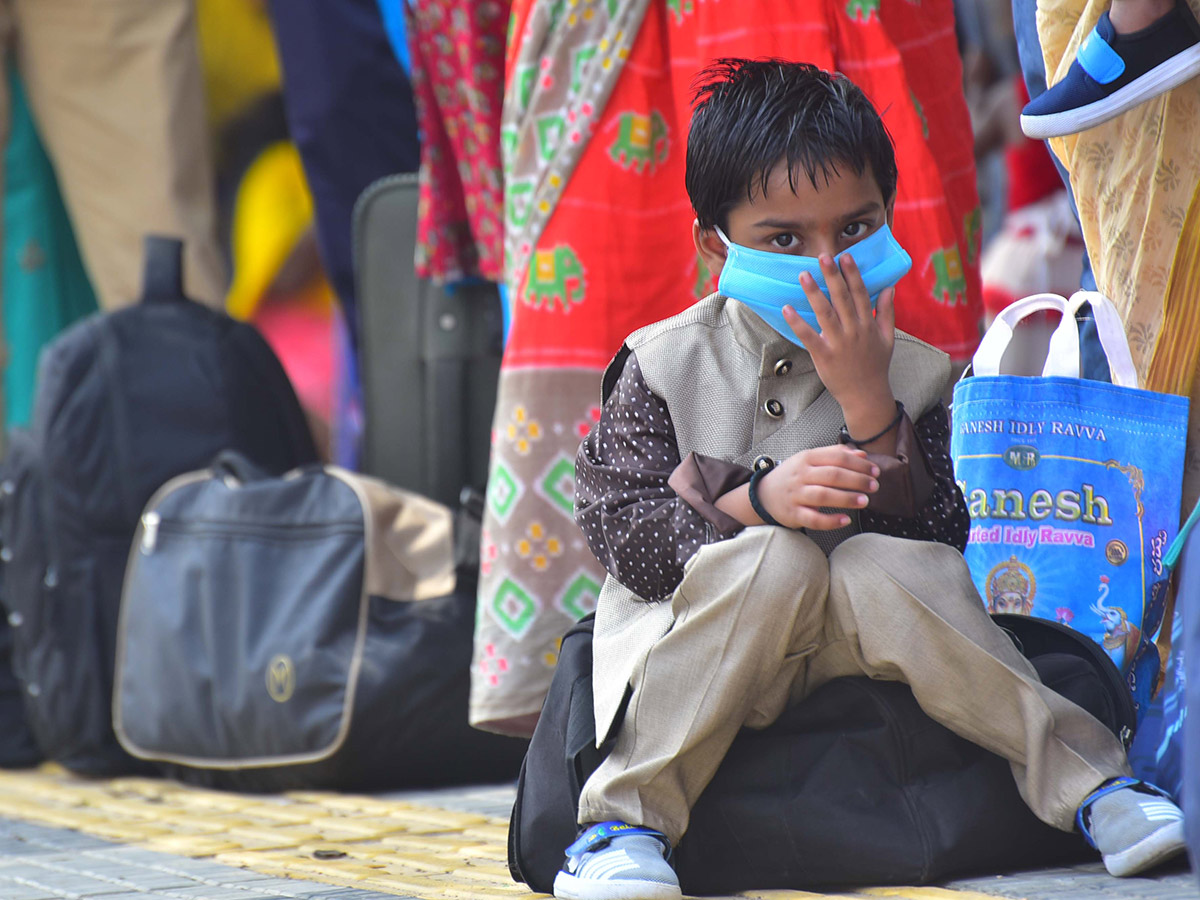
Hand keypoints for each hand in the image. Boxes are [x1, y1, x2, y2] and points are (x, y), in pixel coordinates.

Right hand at [756, 445, 880, 529]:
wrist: (764, 495)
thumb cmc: (793, 476)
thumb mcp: (810, 459)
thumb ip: (835, 454)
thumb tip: (862, 454)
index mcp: (807, 458)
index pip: (837, 457)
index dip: (859, 464)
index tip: (875, 471)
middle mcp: (801, 475)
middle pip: (832, 475)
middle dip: (857, 480)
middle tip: (874, 486)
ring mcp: (796, 495)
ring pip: (823, 496)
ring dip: (847, 498)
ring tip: (865, 501)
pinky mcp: (793, 514)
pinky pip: (813, 519)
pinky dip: (830, 521)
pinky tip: (845, 520)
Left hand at [782, 252, 894, 412]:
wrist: (866, 396)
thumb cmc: (876, 366)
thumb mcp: (888, 338)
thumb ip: (887, 312)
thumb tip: (890, 287)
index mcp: (868, 324)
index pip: (860, 294)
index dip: (853, 274)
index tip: (845, 256)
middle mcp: (854, 331)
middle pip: (842, 299)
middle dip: (833, 276)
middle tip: (823, 256)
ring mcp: (839, 343)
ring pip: (825, 314)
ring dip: (814, 293)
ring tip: (804, 275)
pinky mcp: (824, 356)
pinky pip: (808, 337)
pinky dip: (797, 323)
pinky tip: (787, 308)